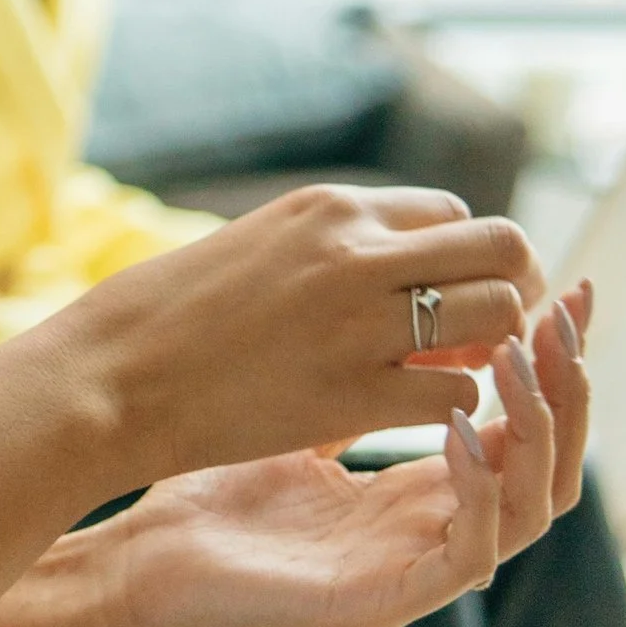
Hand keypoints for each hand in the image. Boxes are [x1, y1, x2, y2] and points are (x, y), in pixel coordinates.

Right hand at [46, 180, 541, 489]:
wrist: (111, 375)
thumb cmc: (174, 315)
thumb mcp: (262, 245)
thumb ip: (335, 247)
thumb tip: (401, 265)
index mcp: (331, 208)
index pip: (456, 214)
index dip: (469, 262)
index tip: (453, 300)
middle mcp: (356, 252)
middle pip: (503, 249)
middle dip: (514, 293)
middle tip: (488, 337)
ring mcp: (357, 323)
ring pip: (497, 317)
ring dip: (494, 351)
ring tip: (458, 374)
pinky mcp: (349, 395)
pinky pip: (455, 393)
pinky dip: (454, 409)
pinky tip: (420, 418)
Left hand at [65, 282, 591, 626]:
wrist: (142, 564)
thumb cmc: (208, 484)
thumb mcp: (298, 412)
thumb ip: (357, 375)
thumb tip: (396, 292)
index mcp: (422, 485)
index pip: (523, 423)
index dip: (556, 361)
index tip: (568, 290)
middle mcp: (434, 524)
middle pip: (549, 460)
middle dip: (571, 383)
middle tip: (570, 314)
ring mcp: (413, 565)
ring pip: (534, 506)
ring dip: (543, 426)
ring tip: (523, 352)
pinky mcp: (382, 600)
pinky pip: (469, 550)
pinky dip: (480, 486)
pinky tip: (463, 423)